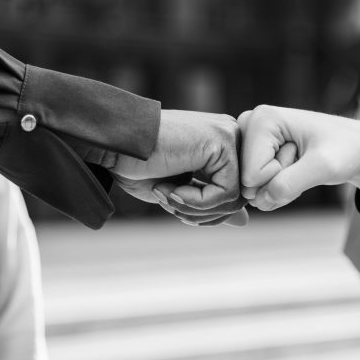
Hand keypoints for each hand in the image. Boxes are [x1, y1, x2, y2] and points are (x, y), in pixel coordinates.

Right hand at [111, 109, 247, 225]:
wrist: (114, 144)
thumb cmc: (138, 165)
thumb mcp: (179, 193)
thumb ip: (211, 204)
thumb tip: (245, 222)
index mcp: (220, 147)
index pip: (232, 194)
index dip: (204, 212)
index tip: (173, 205)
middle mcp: (228, 138)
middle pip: (237, 198)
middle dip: (201, 214)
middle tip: (169, 204)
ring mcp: (228, 137)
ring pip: (234, 199)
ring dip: (195, 209)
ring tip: (166, 196)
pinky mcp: (223, 142)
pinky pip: (226, 192)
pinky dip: (196, 201)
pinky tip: (170, 190)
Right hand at [238, 105, 359, 210]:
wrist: (354, 146)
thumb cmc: (343, 149)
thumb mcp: (324, 167)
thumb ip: (291, 183)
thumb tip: (260, 200)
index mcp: (261, 119)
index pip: (252, 174)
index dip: (280, 175)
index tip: (302, 155)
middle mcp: (247, 125)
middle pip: (248, 181)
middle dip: (277, 182)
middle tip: (301, 161)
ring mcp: (247, 139)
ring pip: (252, 189)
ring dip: (279, 186)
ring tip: (299, 164)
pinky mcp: (251, 152)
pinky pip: (256, 189)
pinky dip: (277, 188)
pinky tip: (292, 170)